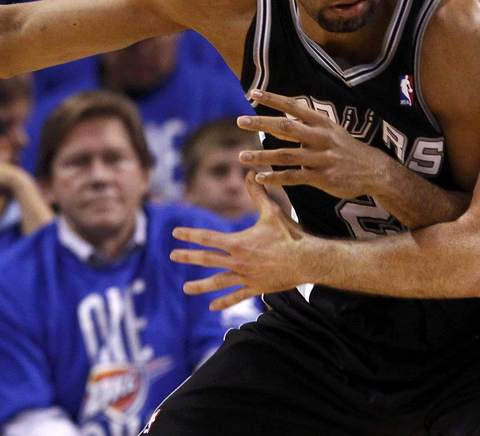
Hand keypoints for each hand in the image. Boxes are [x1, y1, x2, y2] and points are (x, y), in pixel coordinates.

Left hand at [170, 172, 309, 309]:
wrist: (307, 260)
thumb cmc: (290, 235)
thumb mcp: (272, 211)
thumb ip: (258, 194)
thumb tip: (250, 173)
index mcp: (239, 242)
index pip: (208, 237)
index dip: (190, 235)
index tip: (176, 233)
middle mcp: (238, 261)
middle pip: (207, 259)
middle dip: (189, 257)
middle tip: (172, 256)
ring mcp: (246, 276)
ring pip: (218, 282)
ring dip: (201, 285)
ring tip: (186, 288)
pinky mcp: (256, 287)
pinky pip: (236, 296)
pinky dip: (224, 301)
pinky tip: (212, 306)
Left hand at [236, 89, 395, 199]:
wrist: (374, 171)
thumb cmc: (347, 149)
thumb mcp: (331, 130)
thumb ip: (308, 125)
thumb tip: (282, 119)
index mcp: (321, 122)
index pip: (293, 107)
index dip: (273, 99)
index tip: (253, 93)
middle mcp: (320, 137)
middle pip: (285, 128)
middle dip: (261, 124)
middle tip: (240, 121)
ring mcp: (321, 157)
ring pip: (286, 155)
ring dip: (262, 156)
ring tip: (242, 156)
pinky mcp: (322, 177)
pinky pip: (294, 178)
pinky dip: (275, 178)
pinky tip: (260, 178)